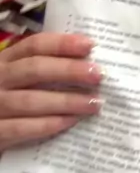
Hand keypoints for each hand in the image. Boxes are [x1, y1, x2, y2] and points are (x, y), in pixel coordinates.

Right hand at [0, 33, 102, 152]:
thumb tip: (85, 62)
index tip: (89, 45)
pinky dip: (48, 124)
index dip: (62, 44)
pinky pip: (22, 129)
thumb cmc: (7, 98)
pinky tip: (70, 122)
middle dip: (69, 70)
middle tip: (97, 75)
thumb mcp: (17, 78)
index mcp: (5, 61)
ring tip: (93, 103)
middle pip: (35, 69)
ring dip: (66, 101)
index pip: (34, 45)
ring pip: (31, 100)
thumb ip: (41, 69)